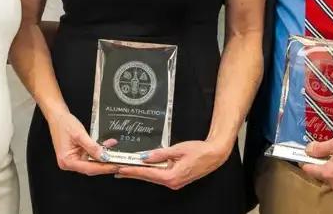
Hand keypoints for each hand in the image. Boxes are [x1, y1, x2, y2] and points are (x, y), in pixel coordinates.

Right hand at [49, 112, 118, 176]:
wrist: (57, 116)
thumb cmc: (64, 124)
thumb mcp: (80, 135)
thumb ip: (93, 147)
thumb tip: (104, 158)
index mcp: (67, 161)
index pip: (89, 168)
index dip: (103, 168)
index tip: (115, 167)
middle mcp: (68, 163)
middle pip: (90, 168)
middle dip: (105, 164)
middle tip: (119, 163)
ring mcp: (72, 159)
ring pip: (91, 162)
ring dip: (103, 157)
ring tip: (116, 155)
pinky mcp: (76, 154)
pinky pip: (89, 155)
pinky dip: (98, 151)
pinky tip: (107, 145)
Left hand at [113, 140, 229, 189]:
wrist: (214, 155)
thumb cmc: (199, 151)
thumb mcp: (177, 149)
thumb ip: (160, 154)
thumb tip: (145, 156)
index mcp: (171, 176)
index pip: (147, 173)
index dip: (133, 170)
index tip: (121, 168)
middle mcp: (172, 182)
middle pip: (148, 177)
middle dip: (133, 173)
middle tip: (118, 169)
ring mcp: (175, 182)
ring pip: (153, 177)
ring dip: (140, 173)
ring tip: (126, 169)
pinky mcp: (177, 179)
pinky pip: (160, 176)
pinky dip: (150, 172)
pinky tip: (144, 168)